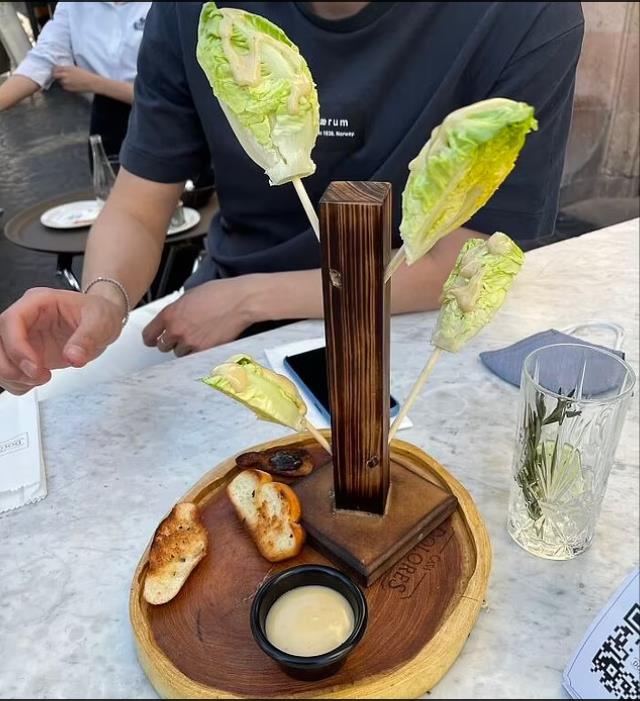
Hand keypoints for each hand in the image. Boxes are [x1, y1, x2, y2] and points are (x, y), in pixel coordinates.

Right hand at [0, 288, 123, 394]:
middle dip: (10, 365)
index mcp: (39, 302)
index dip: (16, 346)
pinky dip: (17, 383)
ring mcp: (24, 337)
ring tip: (41, 378)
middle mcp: (26, 319)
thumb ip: (88, 338)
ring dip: (12, 376)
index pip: (11, 321)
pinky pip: (9, 371)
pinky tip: (36, 382)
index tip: (34, 366)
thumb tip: (74, 356)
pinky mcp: (26, 354)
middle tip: (37, 376)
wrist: (104, 320)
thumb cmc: (100, 313)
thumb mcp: (101, 322)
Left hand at [52, 65, 99, 93]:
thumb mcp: (74, 68)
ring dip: (61, 81)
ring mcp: (66, 82)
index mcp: (66, 68)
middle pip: (54, 75)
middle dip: (56, 76)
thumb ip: (66, 68)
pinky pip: (64, 87)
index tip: (56, 71)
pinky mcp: (68, 88)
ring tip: (69, 81)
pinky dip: (66, 86)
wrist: (90, 82)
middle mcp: (65, 75)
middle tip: (58, 77)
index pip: (55, 68)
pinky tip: (72, 85)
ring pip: (59, 82)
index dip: (55, 70)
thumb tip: (60, 69)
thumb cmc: (84, 74)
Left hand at [142, 277, 260, 355]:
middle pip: (163, 346)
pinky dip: (198, 353)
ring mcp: (191, 342)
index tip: (152, 340)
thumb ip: (176, 310)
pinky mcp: (205, 351)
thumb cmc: (220, 294)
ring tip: (198, 337)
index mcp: (170, 314)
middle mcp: (177, 330)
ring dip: (185, 348)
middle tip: (181, 335)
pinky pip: (194, 357)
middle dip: (171, 342)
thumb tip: (172, 319)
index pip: (149, 334)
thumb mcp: (189, 296)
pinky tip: (205, 342)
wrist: (240, 301)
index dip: (150, 338)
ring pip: (179, 354)